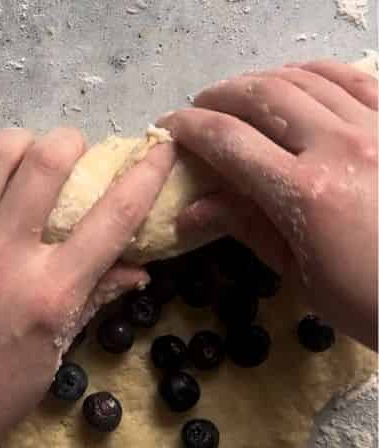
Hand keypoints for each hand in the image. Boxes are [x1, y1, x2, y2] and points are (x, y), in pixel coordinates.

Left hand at [0, 129, 175, 447]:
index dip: (146, 173)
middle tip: (67, 155)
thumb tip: (133, 270)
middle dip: (69, 144)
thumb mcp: (47, 361)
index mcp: (49, 293)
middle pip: (49, 161)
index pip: (114, 216)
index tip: (158, 149)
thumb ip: (87, 304)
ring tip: (15, 158)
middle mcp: (3, 257)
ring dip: (14, 145)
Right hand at [161, 60, 377, 348]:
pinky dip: (314, 72)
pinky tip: (294, 80)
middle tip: (199, 108)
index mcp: (304, 194)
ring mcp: (374, 127)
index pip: (231, 144)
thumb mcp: (296, 271)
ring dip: (263, 80)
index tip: (169, 126)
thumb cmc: (362, 295)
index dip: (192, 129)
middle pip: (264, 98)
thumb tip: (190, 212)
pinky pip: (352, 78)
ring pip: (306, 79)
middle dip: (221, 97)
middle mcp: (338, 147)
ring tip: (240, 94)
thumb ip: (246, 226)